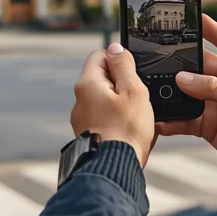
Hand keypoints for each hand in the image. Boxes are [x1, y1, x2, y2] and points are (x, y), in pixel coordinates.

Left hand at [70, 43, 155, 166]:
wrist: (115, 167)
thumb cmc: (126, 131)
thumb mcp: (133, 90)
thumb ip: (124, 66)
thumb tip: (116, 48)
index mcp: (87, 84)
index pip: (100, 56)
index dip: (119, 60)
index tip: (133, 73)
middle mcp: (79, 100)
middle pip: (102, 78)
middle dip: (122, 84)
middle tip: (137, 96)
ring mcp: (82, 118)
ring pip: (105, 99)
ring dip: (120, 103)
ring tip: (134, 117)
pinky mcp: (88, 133)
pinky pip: (104, 118)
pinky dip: (116, 120)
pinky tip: (128, 130)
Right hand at [158, 16, 216, 196]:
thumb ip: (216, 89)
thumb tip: (183, 79)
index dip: (210, 28)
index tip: (191, 16)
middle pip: (202, 68)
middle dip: (181, 65)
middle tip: (159, 60)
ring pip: (191, 94)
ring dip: (175, 94)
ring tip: (155, 92)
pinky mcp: (213, 128)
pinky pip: (188, 119)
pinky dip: (174, 120)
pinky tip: (161, 120)